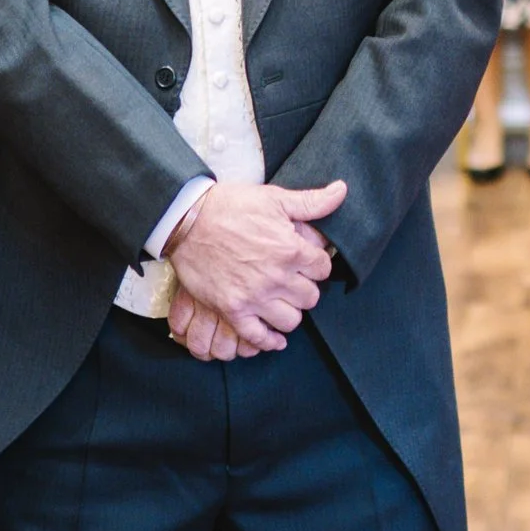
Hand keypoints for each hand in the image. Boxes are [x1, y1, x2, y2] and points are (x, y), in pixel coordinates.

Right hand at [165, 180, 343, 357]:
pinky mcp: (232, 310)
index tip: (309, 263)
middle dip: (306, 288)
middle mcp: (277, 277)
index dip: (318, 264)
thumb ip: (311, 201)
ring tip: (284, 302)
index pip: (324, 268)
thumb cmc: (231, 206)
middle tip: (295, 282)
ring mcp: (254, 297)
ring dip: (290, 312)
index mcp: (291, 249)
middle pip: (311, 297)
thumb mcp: (275, 197)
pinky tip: (273, 335)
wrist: (188, 220)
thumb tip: (341, 190)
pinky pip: (258, 337)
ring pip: (291, 320)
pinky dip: (269, 340)